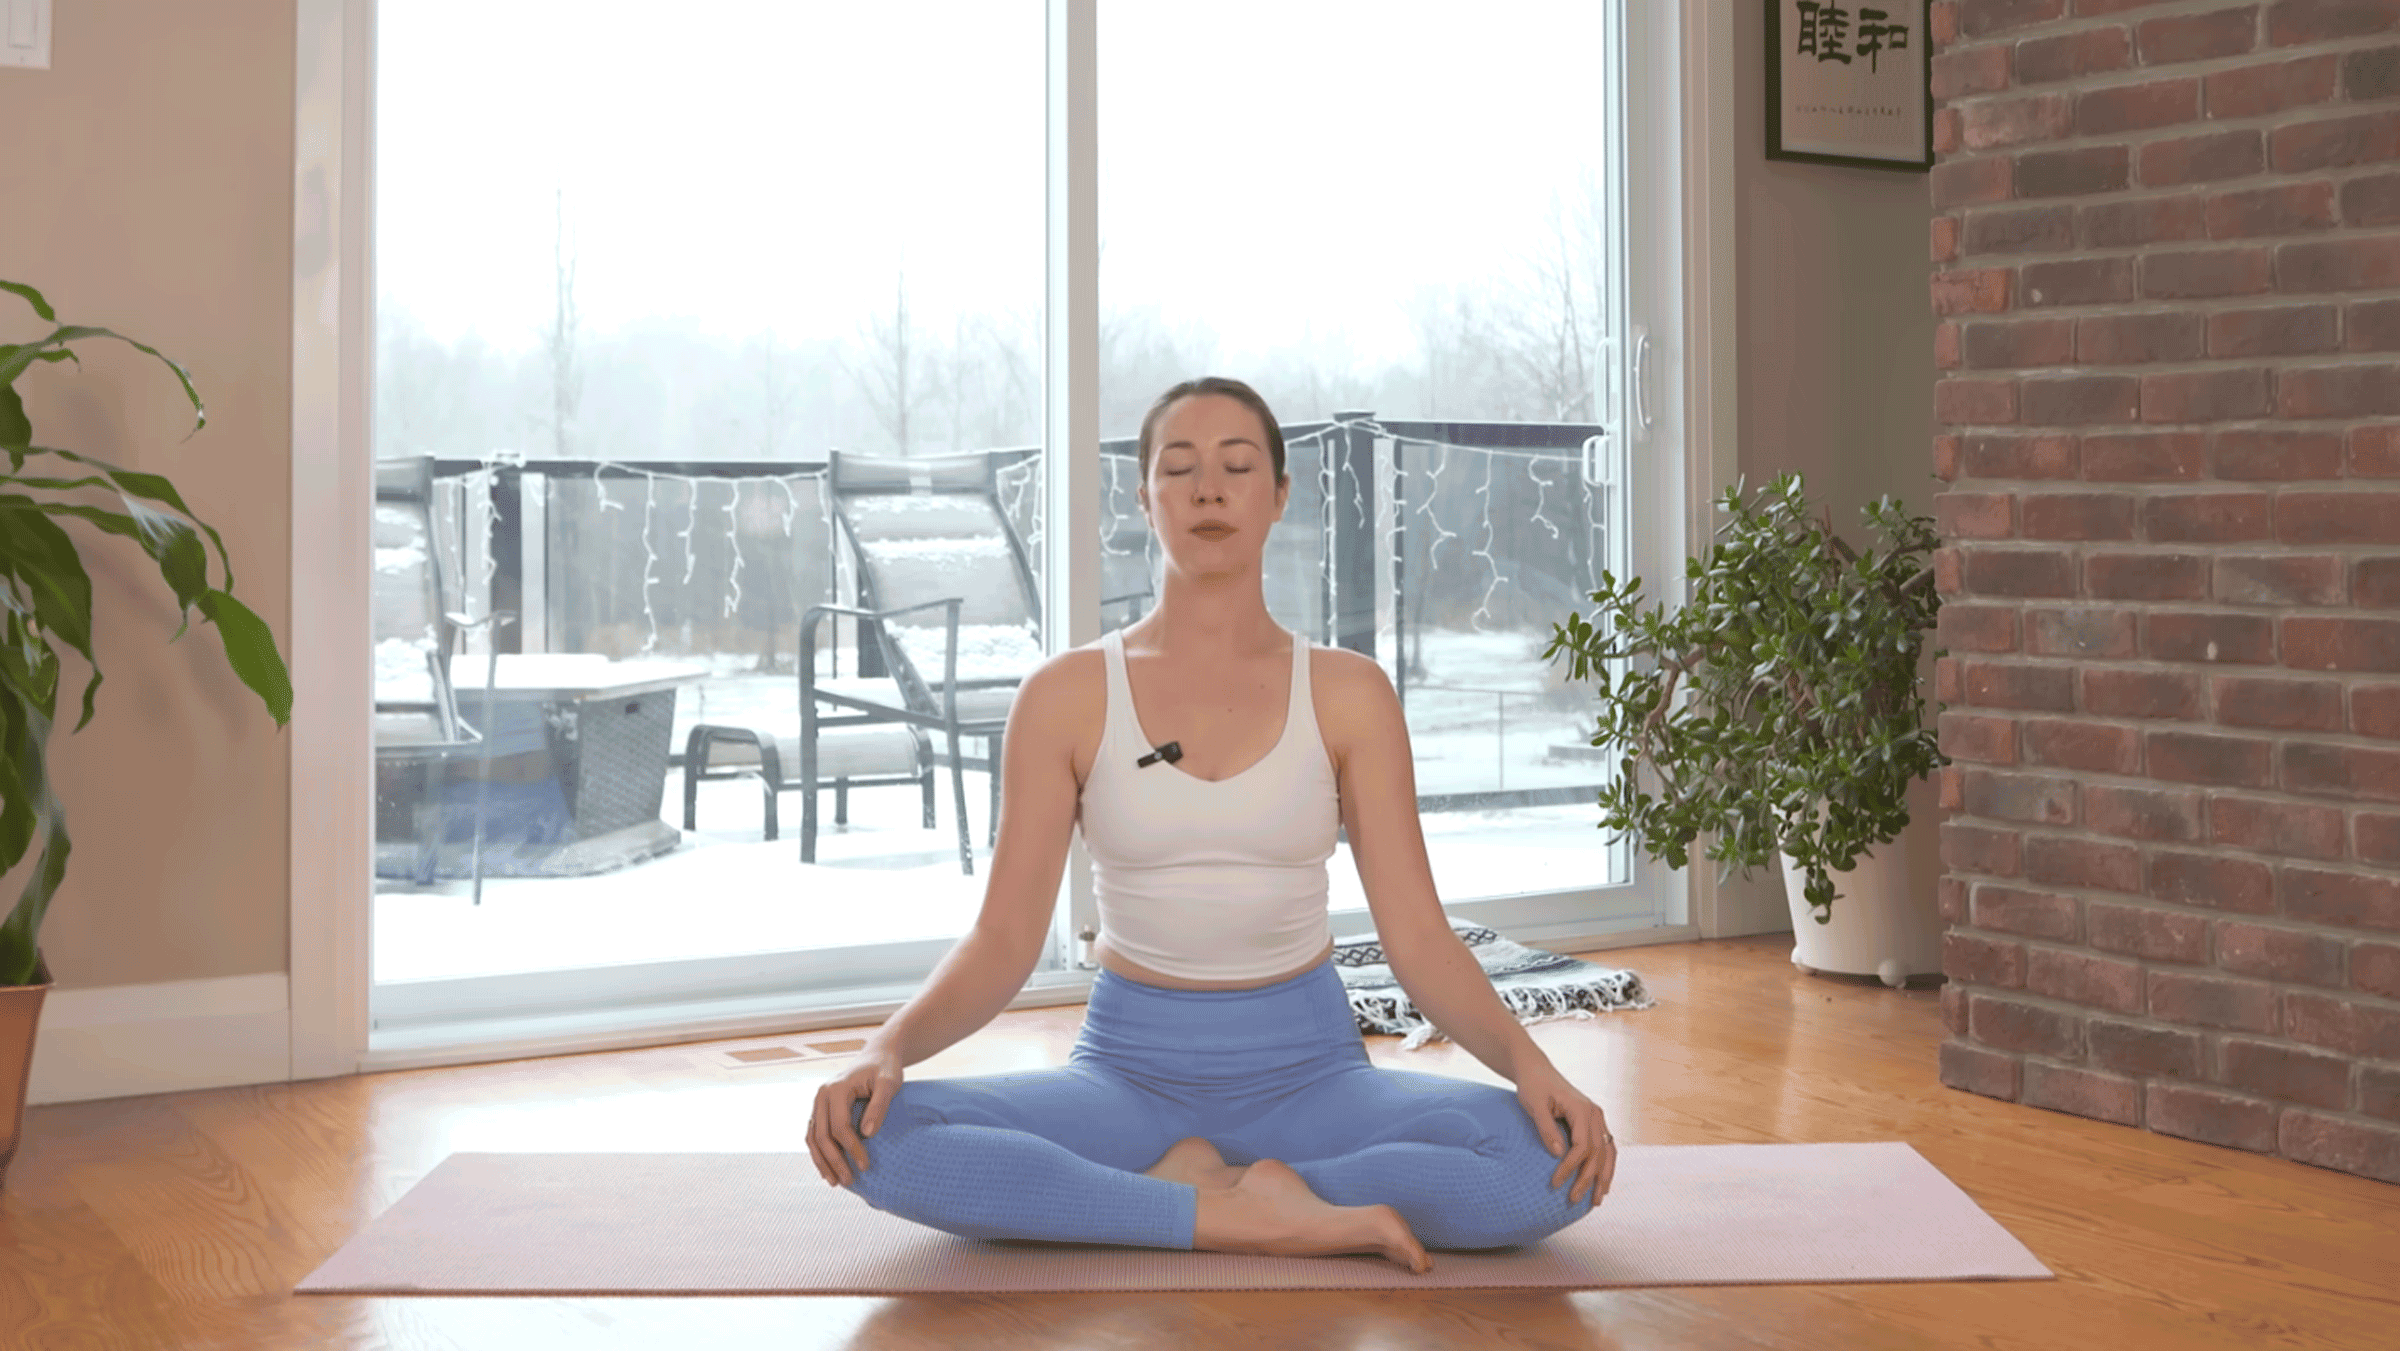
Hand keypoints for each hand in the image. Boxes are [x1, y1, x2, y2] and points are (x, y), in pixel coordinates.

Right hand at [810, 1049, 902, 1186]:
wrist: (877, 1055)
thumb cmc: (886, 1068)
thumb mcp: (890, 1083)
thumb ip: (879, 1106)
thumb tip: (867, 1134)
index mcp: (836, 1088)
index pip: (839, 1126)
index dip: (851, 1148)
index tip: (865, 1165)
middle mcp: (821, 1095)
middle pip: (822, 1136)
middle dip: (834, 1161)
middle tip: (849, 1181)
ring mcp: (818, 1102)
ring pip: (813, 1138)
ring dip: (822, 1162)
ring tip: (835, 1182)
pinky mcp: (820, 1109)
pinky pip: (814, 1134)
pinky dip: (819, 1153)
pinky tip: (828, 1169)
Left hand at [1515, 1062, 1616, 1206]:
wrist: (1536, 1070)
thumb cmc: (1533, 1085)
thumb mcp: (1535, 1104)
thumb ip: (1546, 1128)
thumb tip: (1557, 1154)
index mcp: (1582, 1108)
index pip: (1582, 1145)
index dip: (1570, 1167)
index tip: (1556, 1183)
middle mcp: (1595, 1113)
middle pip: (1597, 1152)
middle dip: (1588, 1179)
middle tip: (1574, 1200)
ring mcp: (1597, 1118)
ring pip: (1608, 1152)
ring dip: (1604, 1177)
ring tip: (1597, 1201)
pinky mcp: (1593, 1122)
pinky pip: (1606, 1146)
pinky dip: (1606, 1166)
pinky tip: (1603, 1183)